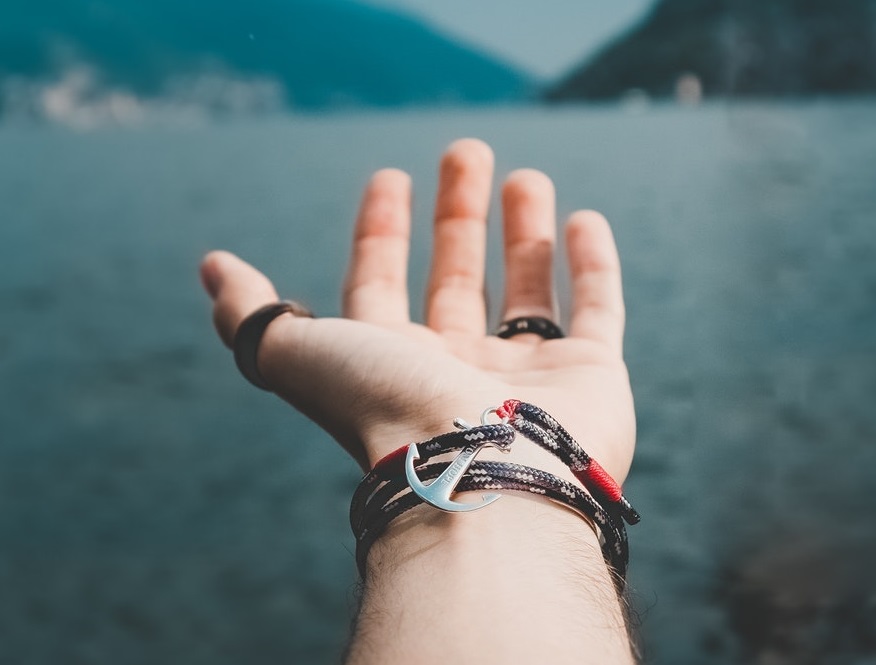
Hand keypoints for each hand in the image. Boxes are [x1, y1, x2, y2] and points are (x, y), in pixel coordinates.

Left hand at [200, 138, 634, 481]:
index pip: (380, 285)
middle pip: (456, 279)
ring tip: (525, 176)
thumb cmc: (391, 411)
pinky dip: (593, 265)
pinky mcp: (593, 378)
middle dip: (457, 214)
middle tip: (466, 150)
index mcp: (394, 366)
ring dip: (524, 232)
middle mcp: (459, 371)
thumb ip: (253, 314)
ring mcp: (530, 376)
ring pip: (528, 289)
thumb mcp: (302, 353)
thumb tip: (211, 265)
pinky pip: (597, 309)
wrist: (483, 477)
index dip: (379, 232)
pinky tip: (583, 219)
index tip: (388, 177)